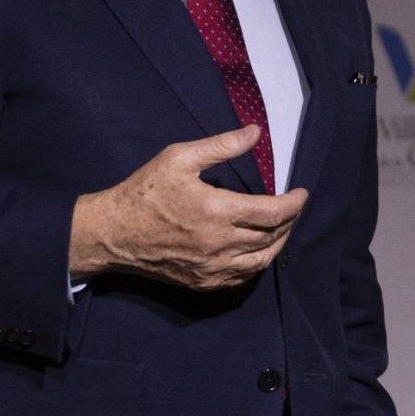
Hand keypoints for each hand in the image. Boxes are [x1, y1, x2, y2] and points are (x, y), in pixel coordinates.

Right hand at [69, 126, 306, 291]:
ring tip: (283, 227)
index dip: (295, 203)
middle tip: (294, 207)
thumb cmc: (145, 191)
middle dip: (290, 221)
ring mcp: (212, 268)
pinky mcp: (203, 282)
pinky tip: (258, 250)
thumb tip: (256, 132)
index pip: (273, 212)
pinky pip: (242, 278)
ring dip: (279, 243)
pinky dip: (257, 263)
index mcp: (217, 211)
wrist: (112, 234)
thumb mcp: (180, 158)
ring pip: (262, 261)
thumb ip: (222, 145)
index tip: (301, 193)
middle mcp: (219, 245)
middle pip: (272, 237)